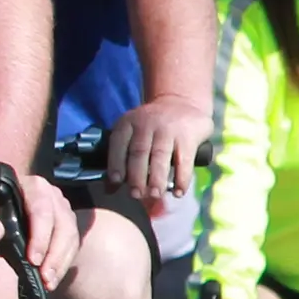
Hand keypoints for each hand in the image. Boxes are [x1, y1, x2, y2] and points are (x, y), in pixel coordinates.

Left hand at [0, 171, 77, 287]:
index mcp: (33, 187)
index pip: (42, 211)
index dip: (40, 237)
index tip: (33, 260)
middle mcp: (54, 196)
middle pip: (63, 226)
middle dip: (54, 255)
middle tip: (44, 278)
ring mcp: (63, 209)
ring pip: (71, 236)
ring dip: (61, 262)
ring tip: (49, 283)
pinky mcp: (67, 224)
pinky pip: (72, 244)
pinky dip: (63, 262)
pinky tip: (52, 278)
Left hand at [106, 93, 210, 209]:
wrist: (181, 103)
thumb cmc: (150, 127)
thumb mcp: (133, 132)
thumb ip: (122, 157)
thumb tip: (109, 189)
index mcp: (127, 123)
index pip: (118, 144)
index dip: (115, 163)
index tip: (116, 181)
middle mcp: (146, 124)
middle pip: (139, 152)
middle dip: (136, 176)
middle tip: (136, 195)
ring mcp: (168, 129)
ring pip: (160, 156)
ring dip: (157, 179)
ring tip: (155, 195)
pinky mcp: (188, 136)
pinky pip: (184, 160)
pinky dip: (182, 178)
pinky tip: (179, 192)